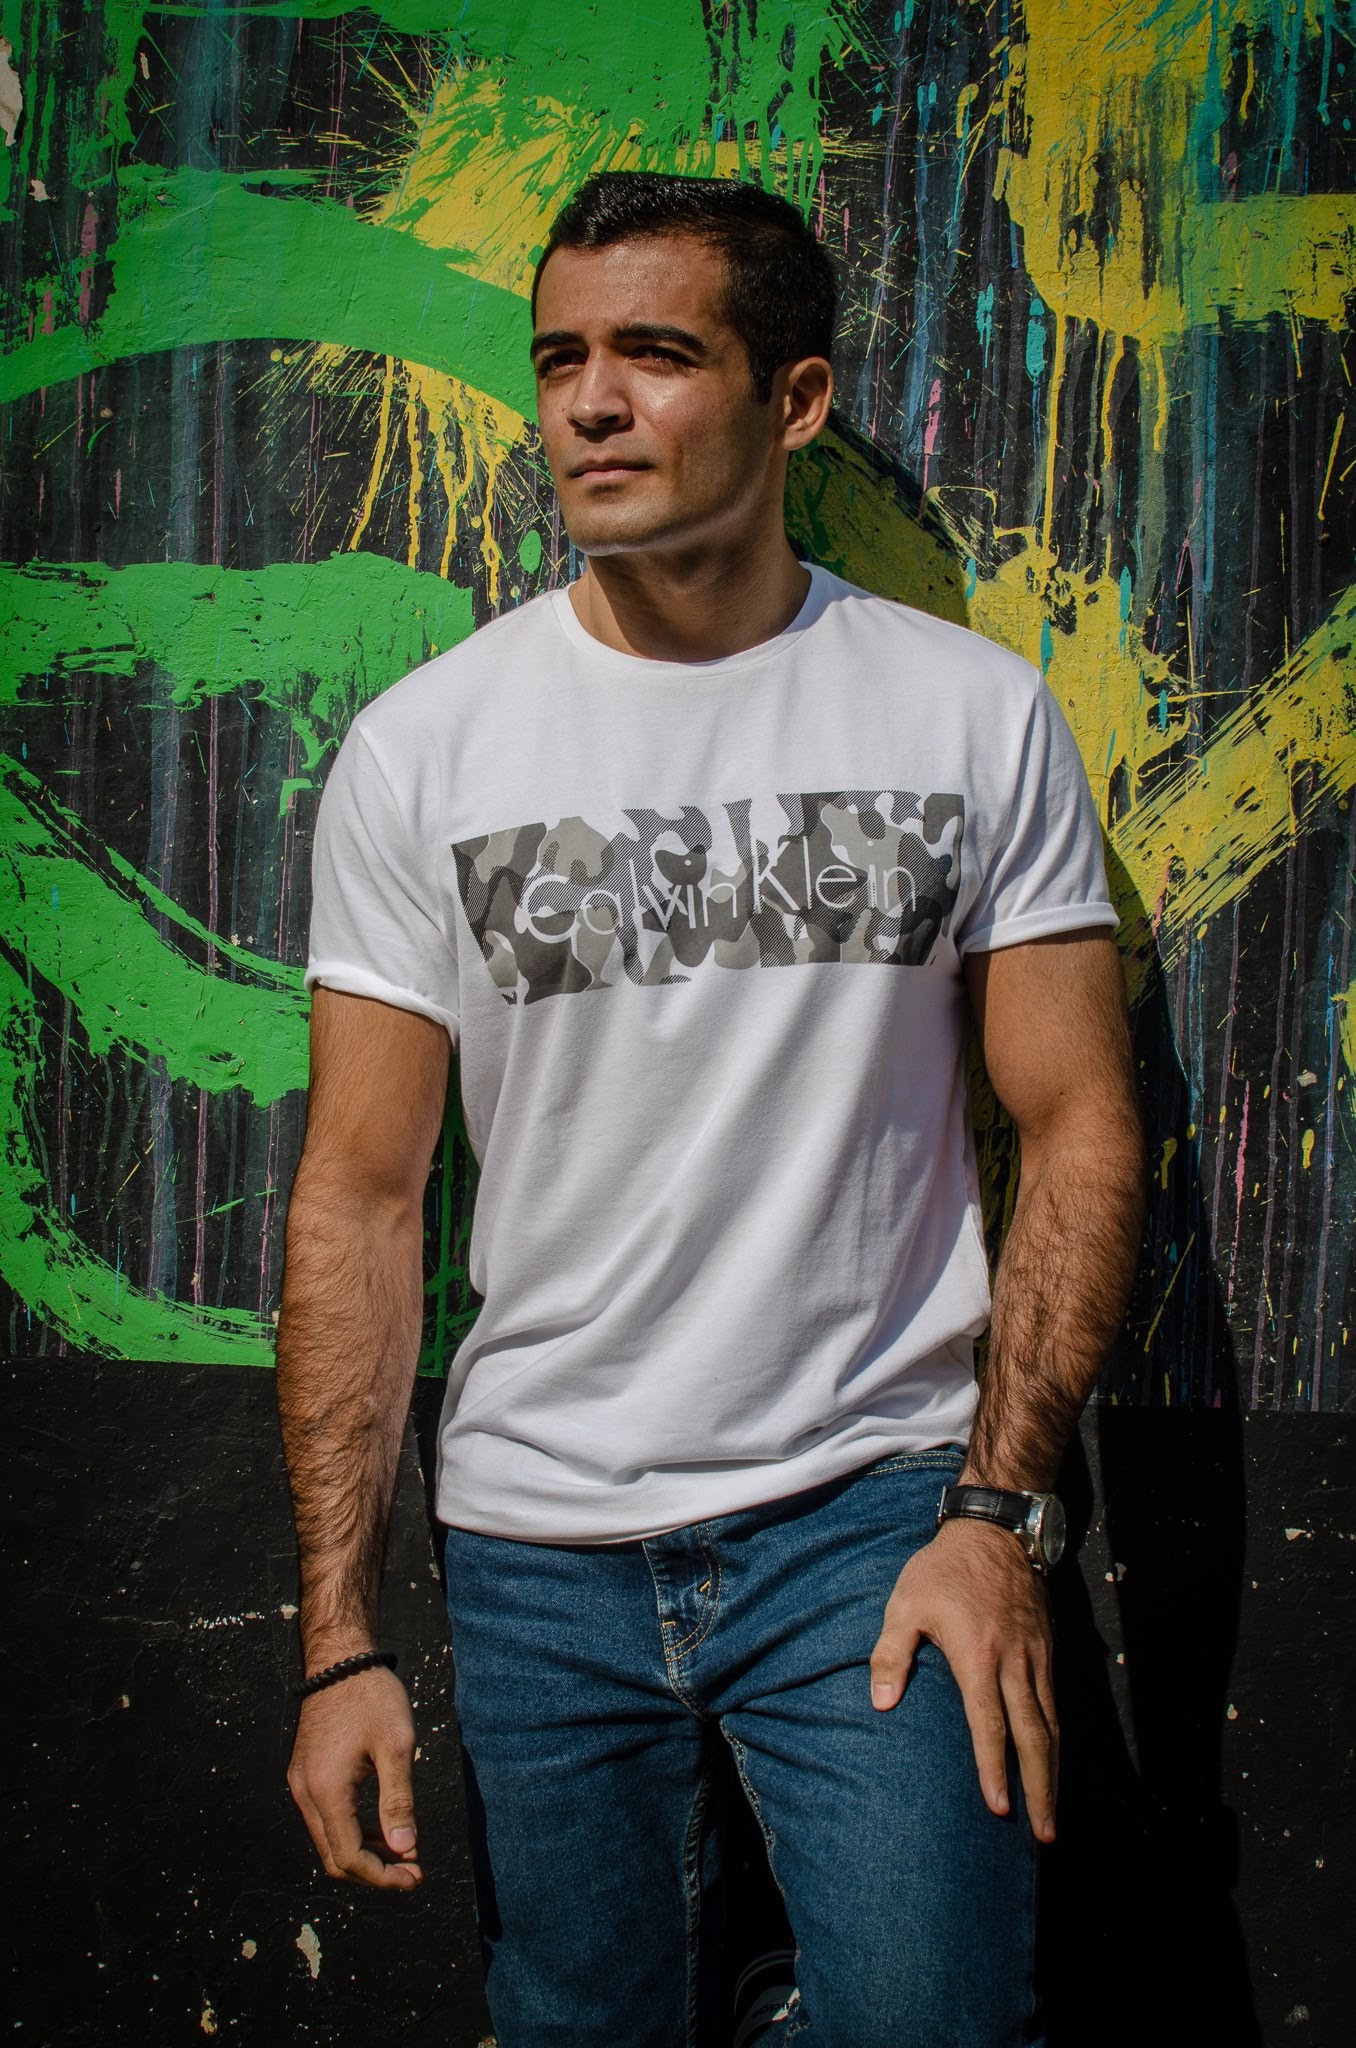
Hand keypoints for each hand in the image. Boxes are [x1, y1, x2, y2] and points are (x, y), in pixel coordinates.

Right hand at [286, 1665, 423, 1888]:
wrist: (341, 1660)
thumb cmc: (372, 1698)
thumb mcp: (396, 1746)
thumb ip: (399, 1801)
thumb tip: (404, 1850)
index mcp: (326, 1791)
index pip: (349, 1857)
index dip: (382, 1876)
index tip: (415, 1877)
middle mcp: (305, 1793)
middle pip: (334, 1856)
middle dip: (374, 1872)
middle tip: (412, 1872)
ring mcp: (301, 1784)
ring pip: (329, 1840)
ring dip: (364, 1853)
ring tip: (403, 1853)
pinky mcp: (305, 1774)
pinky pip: (325, 1819)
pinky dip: (352, 1832)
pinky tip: (382, 1828)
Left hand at [868, 1517, 1057, 1842]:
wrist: (994, 1531)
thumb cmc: (942, 1569)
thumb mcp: (905, 1603)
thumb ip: (891, 1654)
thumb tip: (880, 1704)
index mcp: (977, 1656)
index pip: (989, 1724)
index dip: (993, 1768)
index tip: (998, 1808)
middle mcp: (1014, 1662)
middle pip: (1034, 1735)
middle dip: (1039, 1787)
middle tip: (1043, 1833)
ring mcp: (1036, 1656)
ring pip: (1052, 1724)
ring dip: (1054, 1771)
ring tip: (1051, 1816)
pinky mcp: (1048, 1649)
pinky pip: (1057, 1703)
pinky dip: (1058, 1739)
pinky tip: (1053, 1763)